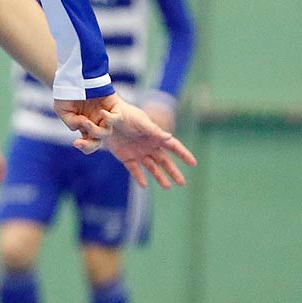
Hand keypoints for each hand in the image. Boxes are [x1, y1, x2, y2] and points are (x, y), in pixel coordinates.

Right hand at [55, 97, 114, 142]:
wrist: (73, 76)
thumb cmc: (66, 92)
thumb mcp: (62, 110)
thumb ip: (71, 122)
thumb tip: (81, 127)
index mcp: (85, 126)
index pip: (88, 143)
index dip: (83, 146)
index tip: (75, 143)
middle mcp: (96, 122)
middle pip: (97, 141)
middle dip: (89, 145)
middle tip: (80, 142)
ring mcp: (104, 115)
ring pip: (106, 132)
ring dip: (95, 130)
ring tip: (85, 121)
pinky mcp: (113, 106)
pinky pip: (117, 117)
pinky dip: (110, 118)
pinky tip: (102, 112)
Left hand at [67, 93, 195, 188]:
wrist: (107, 115)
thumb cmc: (127, 115)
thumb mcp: (141, 122)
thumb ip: (154, 131)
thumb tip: (169, 138)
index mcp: (156, 136)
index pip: (173, 147)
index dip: (184, 154)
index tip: (193, 163)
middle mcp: (149, 145)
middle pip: (165, 161)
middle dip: (174, 171)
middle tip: (183, 183)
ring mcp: (138, 152)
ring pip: (152, 168)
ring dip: (160, 177)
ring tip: (168, 187)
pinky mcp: (126, 157)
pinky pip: (134, 170)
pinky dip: (139, 177)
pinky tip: (144, 185)